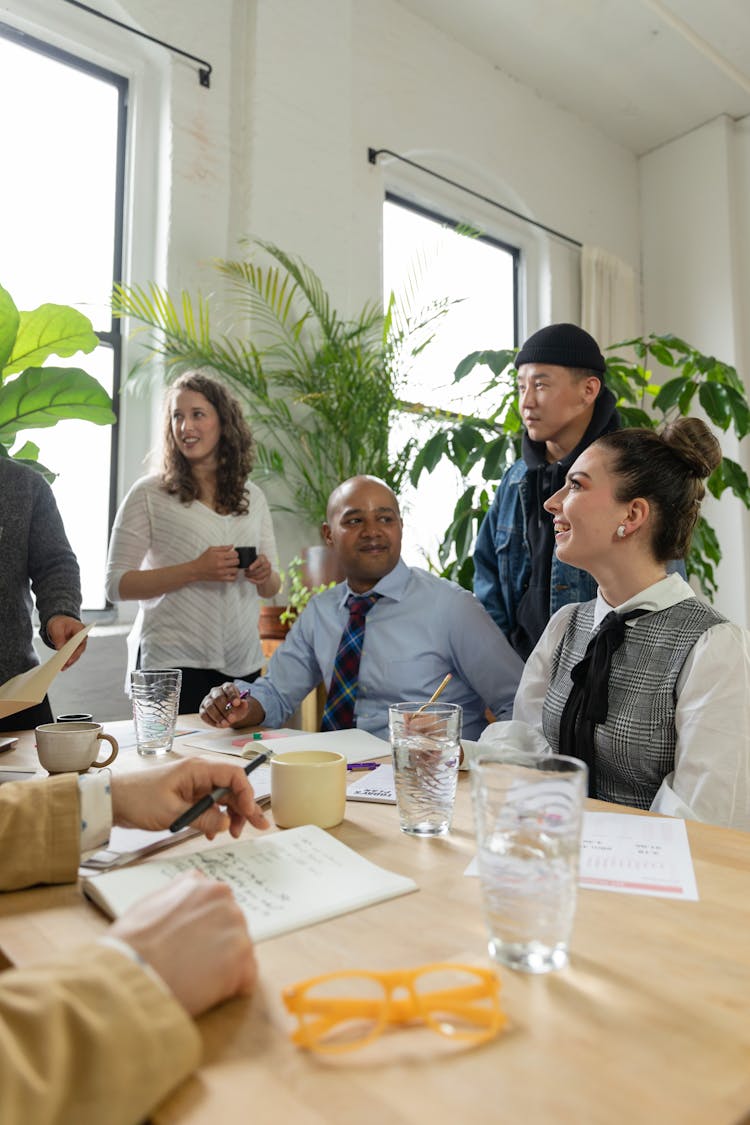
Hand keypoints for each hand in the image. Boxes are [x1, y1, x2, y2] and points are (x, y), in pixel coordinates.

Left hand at [46, 616, 86, 669]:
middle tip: (64, 665)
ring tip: (62, 668)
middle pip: (79, 650)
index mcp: (81, 630)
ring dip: (70, 662)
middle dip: (72, 659)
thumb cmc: (59, 622)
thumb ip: (58, 637)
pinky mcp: (74, 648)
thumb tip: (60, 649)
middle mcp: (82, 638)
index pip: (80, 642)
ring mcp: (79, 644)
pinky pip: (72, 655)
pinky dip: (67, 661)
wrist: (59, 622)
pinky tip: (61, 666)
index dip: (75, 651)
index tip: (69, 658)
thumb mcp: (56, 627)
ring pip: (76, 655)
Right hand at [110, 870, 256, 1015]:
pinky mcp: (241, 960)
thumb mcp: (151, 902)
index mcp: (204, 886)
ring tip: (193, 979)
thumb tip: (186, 903)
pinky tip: (204, 991)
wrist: (130, 971)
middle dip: (217, 947)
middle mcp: (225, 902)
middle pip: (231, 929)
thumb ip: (178, 897)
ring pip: (240, 954)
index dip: (205, 929)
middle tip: (191, 965)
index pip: (218, 907)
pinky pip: (246, 979)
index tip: (194, 943)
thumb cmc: (131, 943)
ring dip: (223, 969)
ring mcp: (236, 930)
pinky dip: (230, 989)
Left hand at [111, 758, 268, 837]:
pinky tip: (212, 832)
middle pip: (233, 787)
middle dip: (245, 807)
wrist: (115, 801)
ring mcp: (194, 784)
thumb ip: (202, 818)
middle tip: (257, 826)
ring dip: (231, 814)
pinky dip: (216, 818)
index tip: (249, 813)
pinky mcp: (188, 795)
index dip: (246, 793)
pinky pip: (211, 805)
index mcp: (198, 769)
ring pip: (224, 797)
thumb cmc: (139, 799)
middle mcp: (200, 773)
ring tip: (232, 833)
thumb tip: (226, 824)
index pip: (234, 775)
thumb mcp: (172, 813)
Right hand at [192, 545, 239, 582]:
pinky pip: (232, 579)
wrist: (196, 570)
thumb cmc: (203, 559)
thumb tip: (232, 546)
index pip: (234, 554)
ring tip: (231, 567)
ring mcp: (221, 572)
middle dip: (236, 560)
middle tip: (232, 560)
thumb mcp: (211, 550)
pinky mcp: (221, 579)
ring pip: (236, 570)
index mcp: (219, 556)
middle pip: (237, 562)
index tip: (232, 555)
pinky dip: (234, 576)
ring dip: (235, 568)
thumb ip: (222, 547)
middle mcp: (221, 564)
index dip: (235, 554)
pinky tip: (230, 573)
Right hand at [200, 682, 263, 728]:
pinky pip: (204, 715)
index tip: (237, 703)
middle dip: (225, 709)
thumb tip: (244, 703)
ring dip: (218, 716)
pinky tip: (219, 725)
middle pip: (218, 698)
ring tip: (226, 724)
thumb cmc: (236, 708)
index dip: (232, 695)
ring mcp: (207, 700)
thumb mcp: (243, 707)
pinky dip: (211, 721)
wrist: (231, 713)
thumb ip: (244, 705)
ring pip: (209, 706)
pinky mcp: (203, 709)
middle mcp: (216, 691)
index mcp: (227, 687)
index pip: (228, 688)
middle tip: (232, 718)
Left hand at [244, 552, 270, 584]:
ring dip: (252, 577)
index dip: (254, 565)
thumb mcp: (253, 559)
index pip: (259, 561)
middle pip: (259, 570)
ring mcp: (268, 571)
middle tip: (245, 573)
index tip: (249, 568)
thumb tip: (244, 566)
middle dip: (251, 573)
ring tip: (247, 576)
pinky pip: (261, 581)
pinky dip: (255, 581)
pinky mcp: (268, 577)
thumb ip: (249, 561)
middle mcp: (267, 564)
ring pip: (260, 576)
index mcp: (263, 558)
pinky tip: (250, 580)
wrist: (262, 566)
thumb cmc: (255, 562)